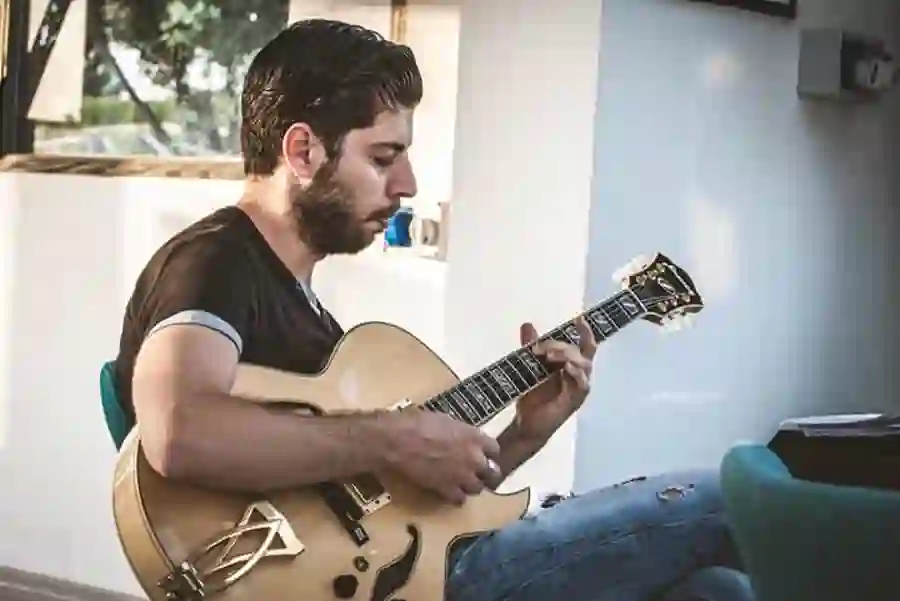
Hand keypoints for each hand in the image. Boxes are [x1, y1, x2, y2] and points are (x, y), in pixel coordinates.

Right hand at [382, 411, 500, 504]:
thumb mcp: (444, 420)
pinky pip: (459, 500)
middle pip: (492, 473)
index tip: (482, 454)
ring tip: (460, 482)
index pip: (495, 449)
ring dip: (470, 485)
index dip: (488, 453)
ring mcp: (462, 476)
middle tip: (476, 473)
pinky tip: (447, 491)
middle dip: (485, 473)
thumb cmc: (416, 423)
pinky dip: (455, 497)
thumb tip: (460, 437)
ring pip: (477, 488)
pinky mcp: (447, 490)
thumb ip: (459, 432)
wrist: (398, 441)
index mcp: (474, 436)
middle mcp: (474, 458)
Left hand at [513, 316, 597, 445]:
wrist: (525, 423)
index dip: (586, 331)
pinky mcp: (575, 401)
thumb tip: (528, 324)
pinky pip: (582, 384)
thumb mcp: (529, 366)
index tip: (579, 318)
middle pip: (581, 352)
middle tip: (539, 348)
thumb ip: (530, 346)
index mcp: (571, 365)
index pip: (585, 345)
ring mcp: (578, 388)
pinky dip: (576, 373)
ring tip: (548, 356)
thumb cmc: (532, 395)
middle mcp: (579, 375)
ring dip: (567, 356)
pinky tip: (566, 368)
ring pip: (583, 365)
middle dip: (560, 346)